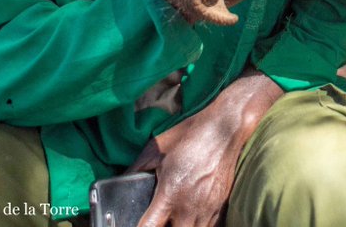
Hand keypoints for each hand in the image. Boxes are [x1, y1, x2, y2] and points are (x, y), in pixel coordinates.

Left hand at [130, 71, 282, 226]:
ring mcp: (207, 209)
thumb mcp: (155, 148)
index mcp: (169, 194)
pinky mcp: (220, 206)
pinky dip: (198, 225)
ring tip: (175, 217)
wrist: (224, 129)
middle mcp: (188, 207)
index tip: (140, 222)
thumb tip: (121, 179)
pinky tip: (191, 215)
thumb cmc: (189, 136)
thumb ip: (136, 168)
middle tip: (160, 218)